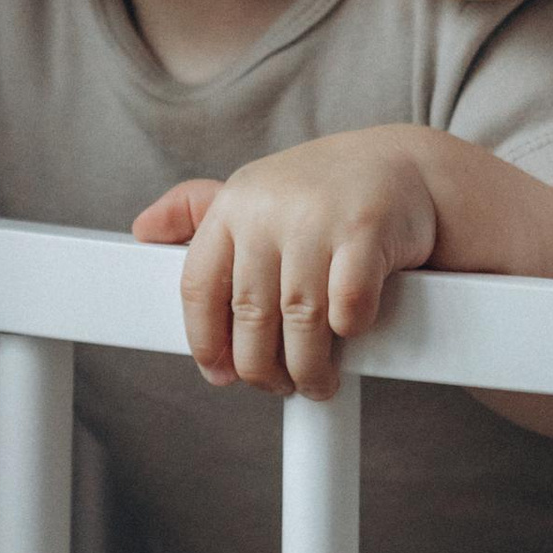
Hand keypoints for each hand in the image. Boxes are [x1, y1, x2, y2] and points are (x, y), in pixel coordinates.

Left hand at [132, 129, 447, 397]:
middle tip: (278, 386)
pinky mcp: (367, 230)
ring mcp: (319, 217)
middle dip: (262, 367)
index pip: (199, 287)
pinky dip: (350, 333)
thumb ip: (201, 211)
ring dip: (308, 368)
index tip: (222, 375)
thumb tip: (143, 230)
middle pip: (249, 315)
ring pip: (300, 321)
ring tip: (315, 383)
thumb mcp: (259, 192)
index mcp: (235, 203)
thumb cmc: (327, 191)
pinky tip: (351, 338)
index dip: (206, 343)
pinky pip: (347, 307)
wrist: (409, 166)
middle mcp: (269, 208)